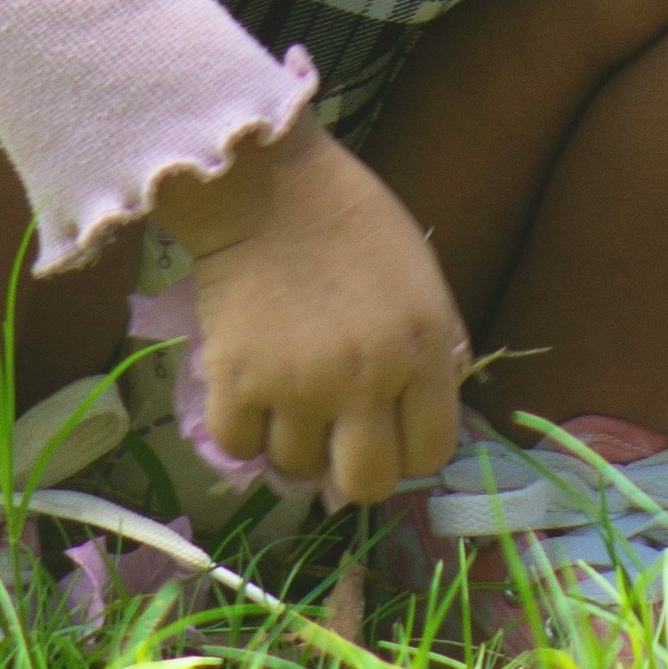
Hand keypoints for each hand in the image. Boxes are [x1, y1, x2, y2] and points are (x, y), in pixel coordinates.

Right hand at [151, 116, 468, 504]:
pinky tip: (249, 394)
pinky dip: (241, 429)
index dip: (410, 448)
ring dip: (293, 441)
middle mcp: (365, 380)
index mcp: (422, 351)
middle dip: (354, 468)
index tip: (389, 428)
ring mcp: (298, 386)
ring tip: (287, 398)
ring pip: (297, 469)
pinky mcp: (236, 381)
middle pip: (367, 485)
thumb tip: (415, 424)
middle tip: (337, 435)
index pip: (431, 454)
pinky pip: (239, 445)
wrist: (266, 183)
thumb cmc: (352, 221)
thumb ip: (430, 353)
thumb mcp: (422, 281)